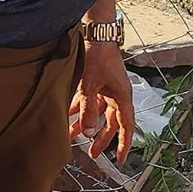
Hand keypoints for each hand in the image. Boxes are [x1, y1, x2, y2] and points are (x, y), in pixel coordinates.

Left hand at [70, 42, 134, 161]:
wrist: (95, 32)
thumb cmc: (98, 56)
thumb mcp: (90, 86)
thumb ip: (89, 110)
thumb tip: (89, 133)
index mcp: (122, 96)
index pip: (126, 126)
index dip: (124, 143)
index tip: (122, 159)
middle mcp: (117, 94)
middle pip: (111, 122)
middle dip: (101, 139)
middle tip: (92, 154)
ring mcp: (107, 88)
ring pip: (97, 113)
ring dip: (86, 124)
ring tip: (73, 137)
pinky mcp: (97, 82)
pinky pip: (89, 101)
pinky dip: (78, 109)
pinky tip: (66, 116)